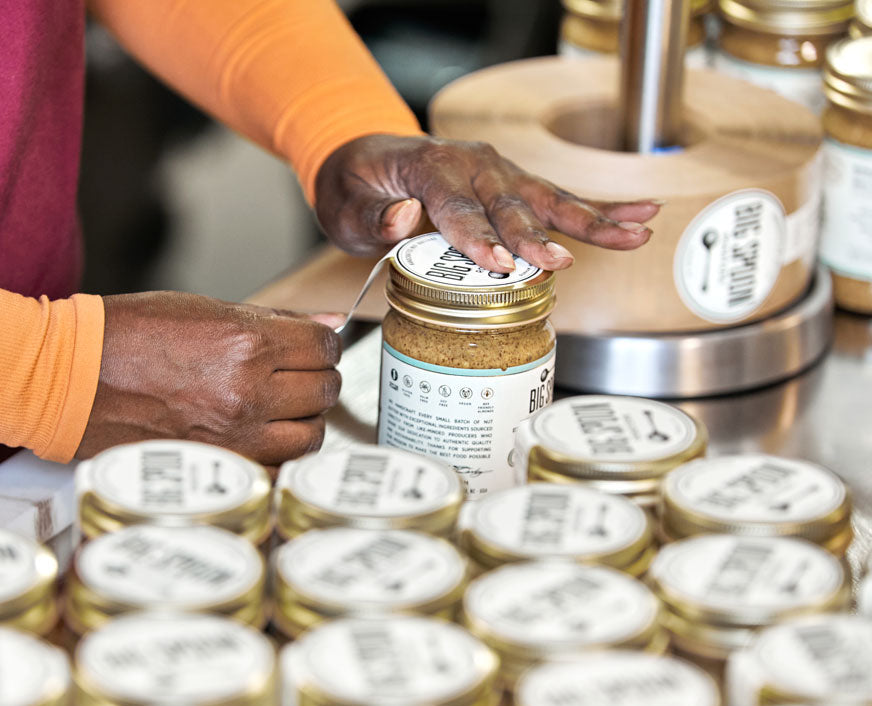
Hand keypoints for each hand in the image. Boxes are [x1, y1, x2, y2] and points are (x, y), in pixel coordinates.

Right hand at [76, 292, 342, 464]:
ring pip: (311, 435)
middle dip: (314, 380)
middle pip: (325, 390)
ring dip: (302, 421)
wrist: (72, 379)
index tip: (307, 347)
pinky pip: (279, 468)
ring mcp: (236, 436)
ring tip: (276, 408)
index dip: (320, 344)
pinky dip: (279, 455)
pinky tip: (259, 437)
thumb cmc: (128, 337)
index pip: (325, 346)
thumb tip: (327, 321)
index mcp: (248, 343)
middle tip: (290, 375)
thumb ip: (274, 320)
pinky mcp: (220, 467)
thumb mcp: (206, 308)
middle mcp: (249, 393)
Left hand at [314, 134, 660, 270]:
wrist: (365, 161)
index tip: (497, 264)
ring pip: (547, 200)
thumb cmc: (357, 187)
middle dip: (533, 237)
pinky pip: (559, 202)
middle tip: (556, 264)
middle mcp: (472, 164)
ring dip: (590, 220)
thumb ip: (372, 214)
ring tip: (635, 233)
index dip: (477, 237)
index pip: (456, 206)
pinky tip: (640, 217)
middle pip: (509, 205)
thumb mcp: (345, 203)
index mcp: (430, 165)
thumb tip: (402, 218)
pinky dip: (600, 210)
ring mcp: (498, 174)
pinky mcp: (513, 188)